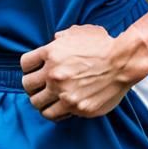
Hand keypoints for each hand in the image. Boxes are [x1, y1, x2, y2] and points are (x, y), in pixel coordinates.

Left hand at [20, 24, 134, 121]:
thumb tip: (54, 41)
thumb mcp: (78, 33)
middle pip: (27, 86)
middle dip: (32, 86)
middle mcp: (54, 74)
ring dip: (42, 102)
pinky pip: (56, 115)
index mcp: (51, 53)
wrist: (122, 62)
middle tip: (39, 88)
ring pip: (38, 105)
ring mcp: (64, 93)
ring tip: (49, 100)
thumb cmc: (102, 45)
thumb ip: (61, 38)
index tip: (34, 71)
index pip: (25, 64)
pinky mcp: (76, 108)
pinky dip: (56, 112)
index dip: (29, 68)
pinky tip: (61, 106)